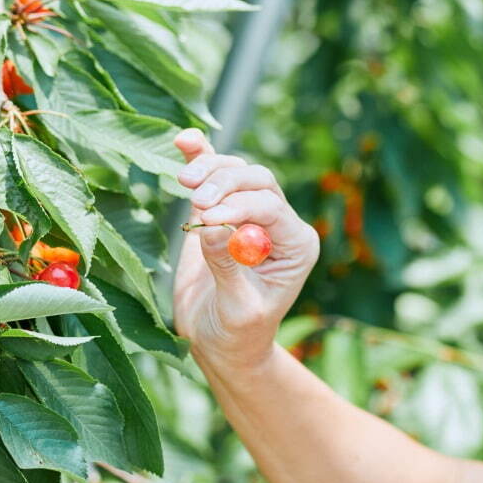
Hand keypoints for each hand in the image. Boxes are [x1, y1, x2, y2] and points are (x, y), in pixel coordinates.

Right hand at [172, 129, 319, 365]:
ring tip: (186, 182)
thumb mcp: (238, 309)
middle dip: (226, 184)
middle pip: (258, 181)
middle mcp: (279, 224)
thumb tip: (212, 227)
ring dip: (211, 169)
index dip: (239, 206)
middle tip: (196, 203)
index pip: (271, 208)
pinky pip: (215, 176)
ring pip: (237, 172)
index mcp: (297, 245)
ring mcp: (251, 213)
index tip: (205, 218)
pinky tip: (184, 140)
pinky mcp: (220, 210)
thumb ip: (228, 268)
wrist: (221, 342)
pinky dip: (201, 157)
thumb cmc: (238, 333)